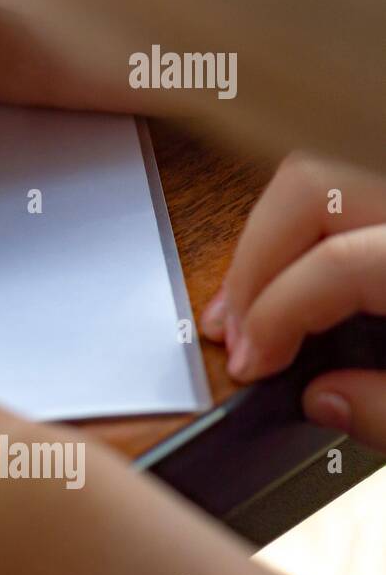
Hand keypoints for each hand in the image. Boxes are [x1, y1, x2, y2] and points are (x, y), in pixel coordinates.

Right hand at [201, 154, 385, 447]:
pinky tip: (287, 278)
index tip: (251, 367)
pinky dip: (302, 232)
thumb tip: (323, 399)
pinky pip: (343, 189)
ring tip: (242, 305)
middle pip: (309, 189)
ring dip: (268, 240)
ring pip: (318, 176)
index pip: (334, 264)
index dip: (274, 317)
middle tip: (231, 330)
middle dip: (252, 261)